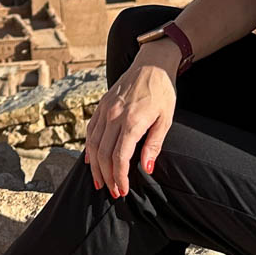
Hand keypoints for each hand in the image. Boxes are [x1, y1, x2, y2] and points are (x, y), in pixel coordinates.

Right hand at [85, 42, 179, 196]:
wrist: (152, 63)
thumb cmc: (162, 91)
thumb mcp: (166, 118)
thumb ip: (154, 144)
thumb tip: (146, 168)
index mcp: (132, 120)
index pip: (119, 157)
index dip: (119, 177)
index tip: (123, 190)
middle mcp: (114, 115)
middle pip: (103, 154)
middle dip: (107, 176)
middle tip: (113, 191)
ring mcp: (105, 109)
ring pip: (93, 144)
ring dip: (95, 166)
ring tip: (100, 181)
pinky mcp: (101, 105)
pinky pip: (90, 130)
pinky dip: (89, 148)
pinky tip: (91, 160)